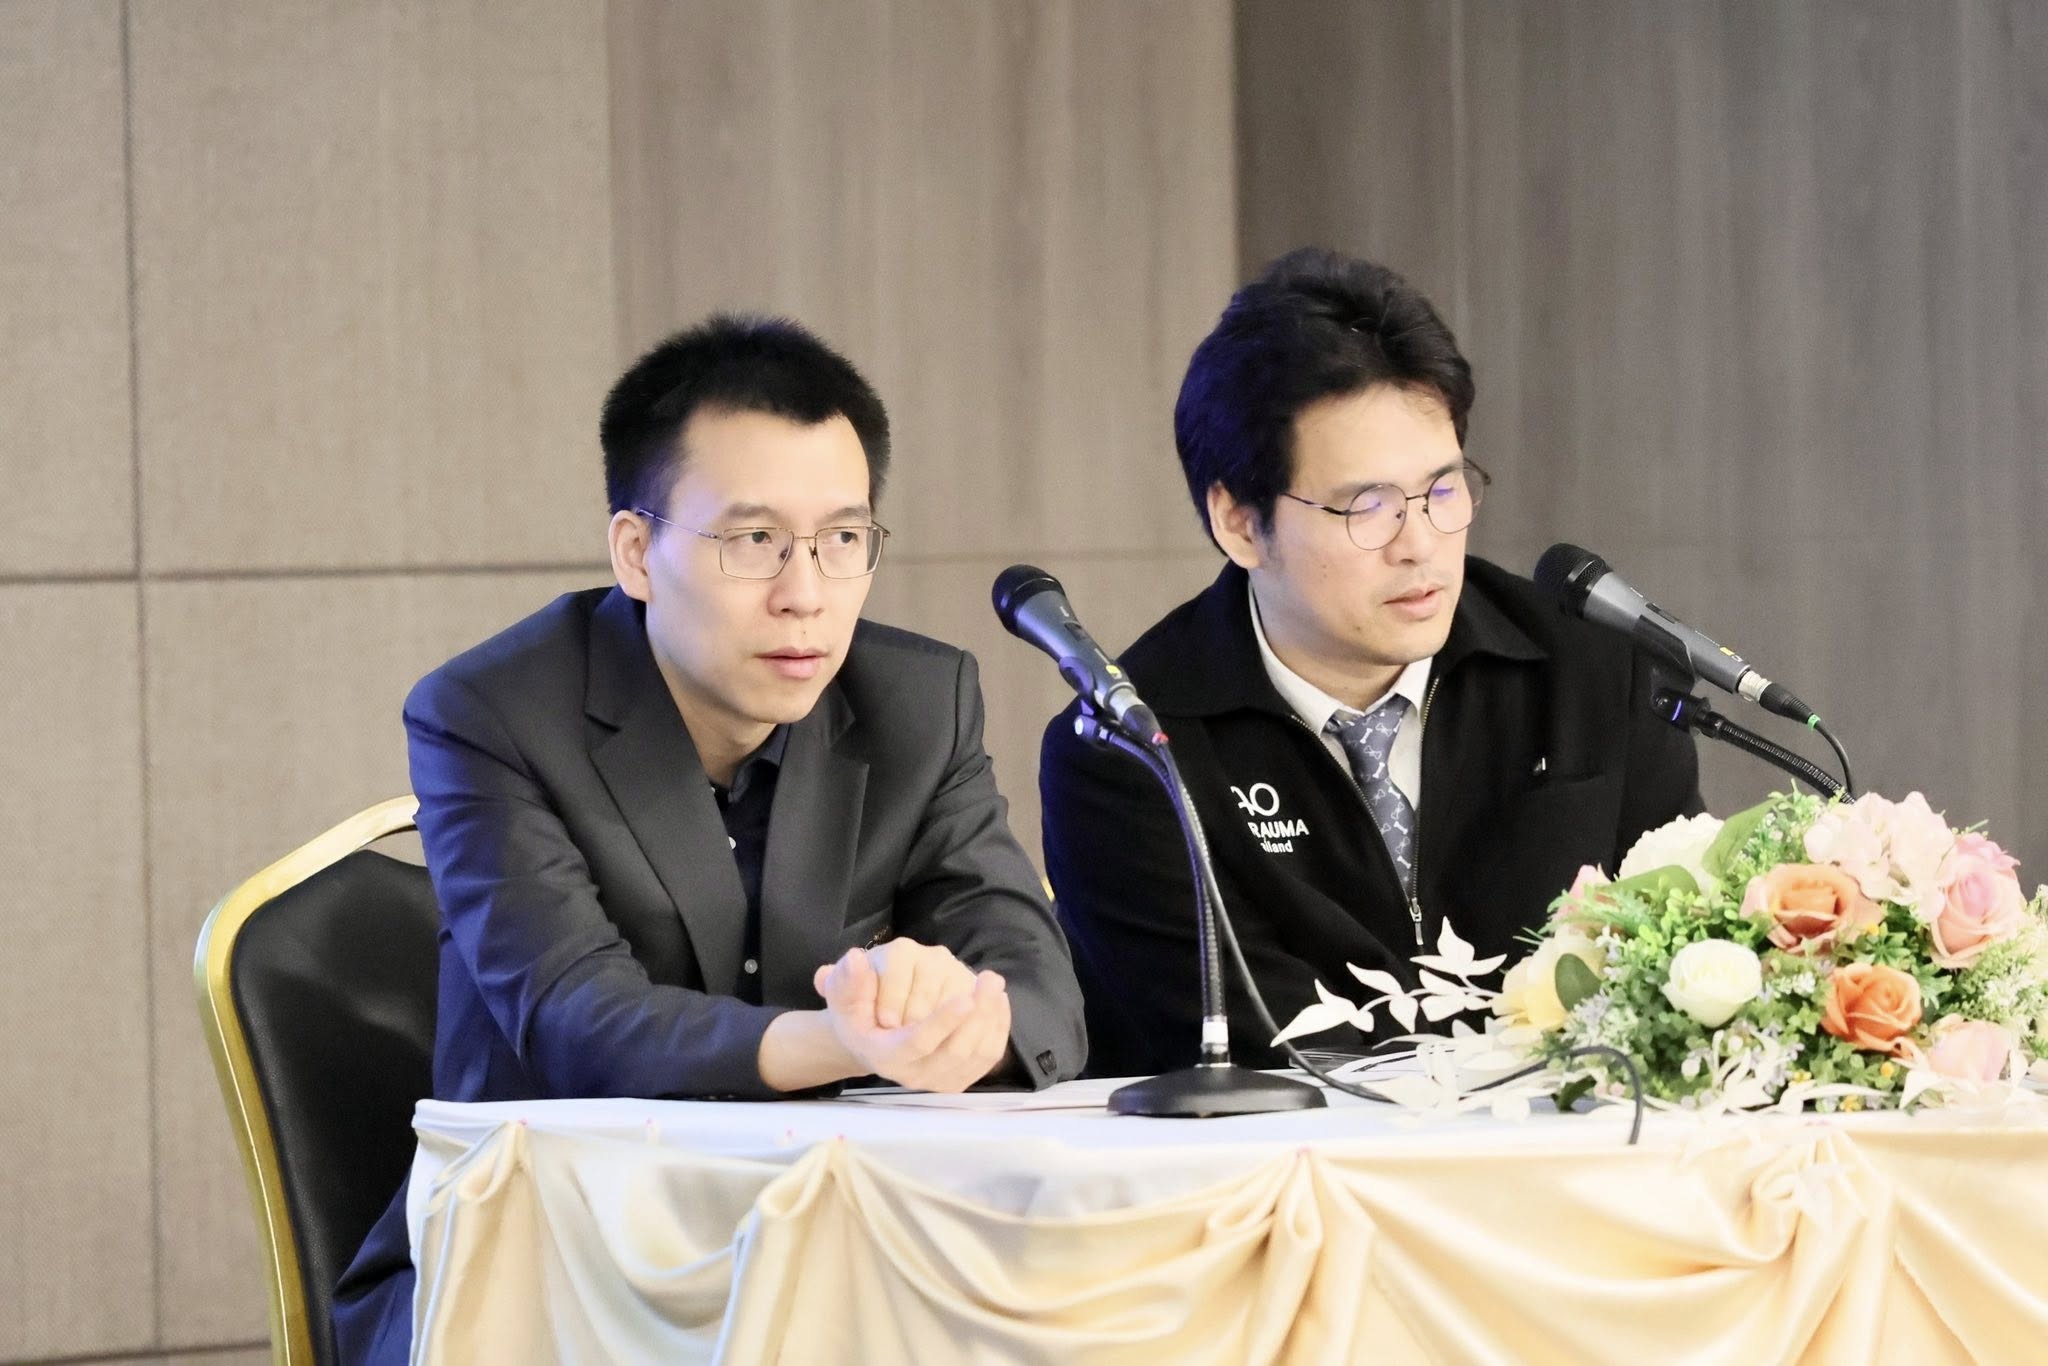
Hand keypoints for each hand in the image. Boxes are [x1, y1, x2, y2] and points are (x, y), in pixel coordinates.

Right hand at [812, 947, 1010, 1091]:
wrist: (870, 1041)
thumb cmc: (856, 1014)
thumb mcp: (843, 996)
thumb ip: (848, 980)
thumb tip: (856, 960)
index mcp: (885, 1055)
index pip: (918, 1042)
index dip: (942, 1022)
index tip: (965, 998)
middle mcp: (913, 1074)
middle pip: (955, 1050)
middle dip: (978, 1015)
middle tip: (990, 978)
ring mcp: (939, 1080)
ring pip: (977, 1054)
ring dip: (991, 1018)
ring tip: (995, 984)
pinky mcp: (959, 1078)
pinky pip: (987, 1057)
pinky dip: (998, 1028)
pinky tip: (999, 1001)